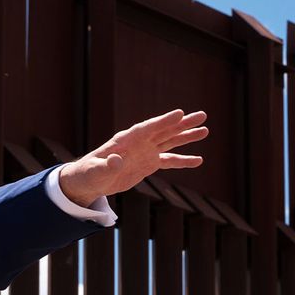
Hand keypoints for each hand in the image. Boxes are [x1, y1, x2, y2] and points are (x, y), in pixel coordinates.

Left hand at [58, 109, 206, 207]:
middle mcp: (139, 143)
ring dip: (186, 136)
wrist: (89, 181)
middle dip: (182, 123)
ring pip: (169, 141)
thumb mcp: (95, 171)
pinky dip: (183, 161)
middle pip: (163, 130)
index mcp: (125, 140)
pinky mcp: (148, 164)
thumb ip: (106, 166)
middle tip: (202, 115)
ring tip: (205, 130)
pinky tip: (198, 160)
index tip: (180, 113)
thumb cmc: (88, 173)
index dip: (163, 121)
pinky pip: (169, 161)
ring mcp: (145, 152)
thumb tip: (116, 160)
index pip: (147, 128)